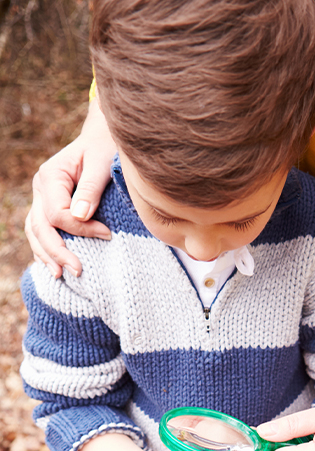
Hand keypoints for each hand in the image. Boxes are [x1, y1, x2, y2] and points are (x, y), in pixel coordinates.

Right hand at [25, 99, 114, 277]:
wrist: (102, 140)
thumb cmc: (105, 149)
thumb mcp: (102, 164)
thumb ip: (92, 189)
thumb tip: (80, 216)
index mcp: (51, 176)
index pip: (57, 213)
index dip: (81, 229)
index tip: (107, 234)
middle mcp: (41, 188)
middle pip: (41, 227)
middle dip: (58, 251)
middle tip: (78, 270)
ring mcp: (42, 198)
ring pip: (35, 231)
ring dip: (47, 255)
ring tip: (61, 275)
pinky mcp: (49, 207)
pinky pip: (41, 231)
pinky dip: (46, 249)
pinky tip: (55, 265)